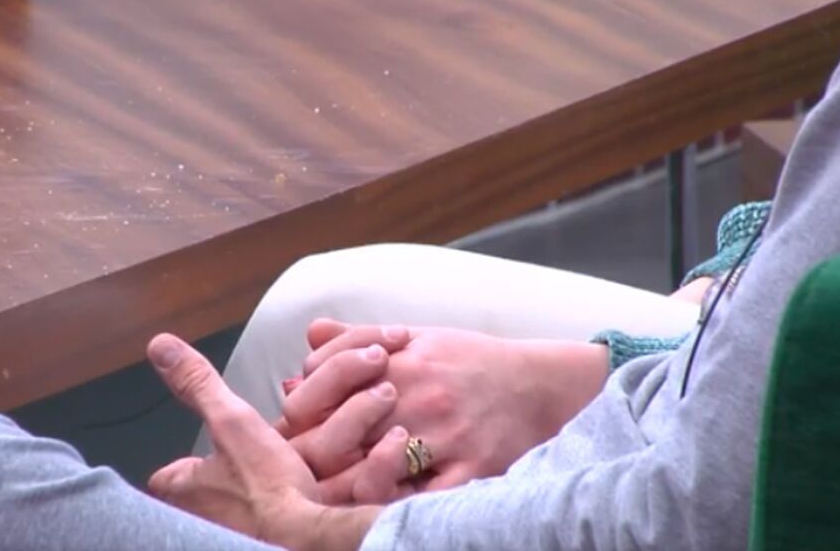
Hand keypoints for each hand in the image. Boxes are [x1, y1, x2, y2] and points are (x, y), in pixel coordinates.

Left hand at [145, 333, 382, 549]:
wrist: (303, 539)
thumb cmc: (266, 488)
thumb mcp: (233, 421)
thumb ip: (199, 386)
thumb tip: (161, 346)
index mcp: (182, 490)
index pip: (168, 475)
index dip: (185, 464)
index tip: (199, 456)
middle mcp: (194, 519)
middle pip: (198, 497)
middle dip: (216, 483)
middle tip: (240, 470)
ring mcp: (222, 535)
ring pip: (225, 514)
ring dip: (241, 502)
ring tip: (265, 487)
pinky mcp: (251, 543)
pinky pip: (252, 529)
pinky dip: (263, 520)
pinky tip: (284, 510)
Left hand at [282, 320, 608, 501]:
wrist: (539, 383)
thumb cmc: (472, 361)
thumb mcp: (417, 337)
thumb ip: (360, 336)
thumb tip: (310, 336)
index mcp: (397, 361)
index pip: (320, 387)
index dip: (300, 410)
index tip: (304, 420)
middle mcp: (416, 396)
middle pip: (337, 434)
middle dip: (316, 451)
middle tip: (313, 462)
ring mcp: (443, 435)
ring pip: (371, 472)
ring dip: (350, 481)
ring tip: (344, 484)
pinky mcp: (469, 468)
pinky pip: (422, 499)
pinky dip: (397, 503)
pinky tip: (389, 500)